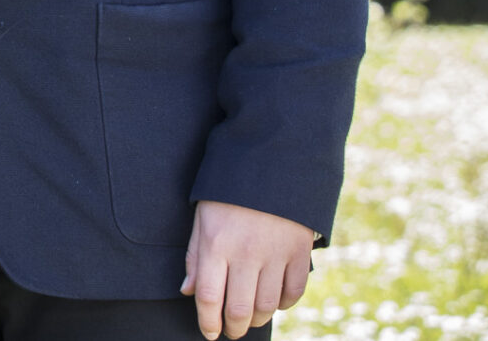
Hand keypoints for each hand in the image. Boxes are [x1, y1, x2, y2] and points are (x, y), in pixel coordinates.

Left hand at [182, 200, 311, 338]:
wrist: (270, 164)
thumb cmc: (228, 194)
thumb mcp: (202, 219)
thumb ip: (195, 256)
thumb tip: (187, 292)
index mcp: (216, 244)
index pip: (208, 297)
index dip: (208, 322)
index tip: (209, 333)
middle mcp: (245, 253)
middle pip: (238, 308)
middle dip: (232, 328)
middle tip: (230, 331)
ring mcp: (275, 254)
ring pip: (267, 306)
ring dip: (257, 320)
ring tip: (249, 319)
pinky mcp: (299, 253)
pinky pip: (293, 293)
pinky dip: (284, 304)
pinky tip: (274, 302)